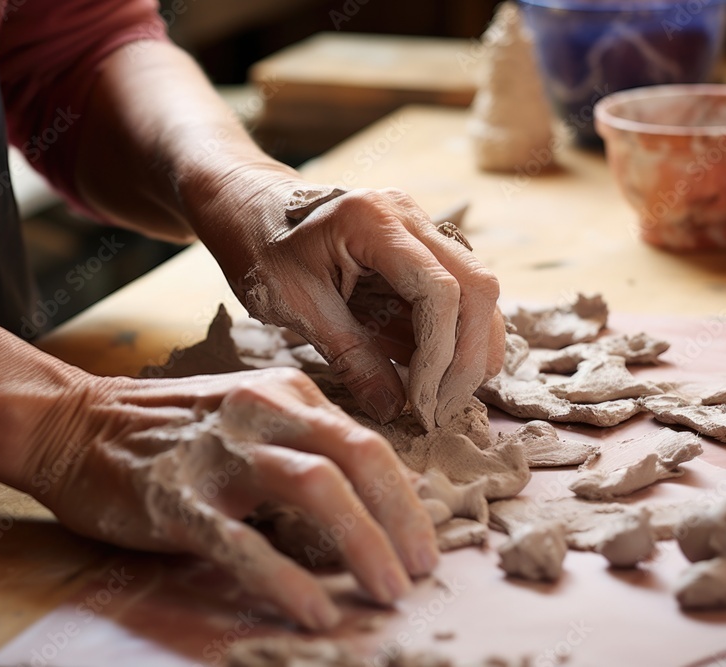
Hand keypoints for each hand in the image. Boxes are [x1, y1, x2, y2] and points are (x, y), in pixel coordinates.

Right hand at [20, 367, 438, 629]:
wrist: (73, 424)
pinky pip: (244, 541)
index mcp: (284, 393)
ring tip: (387, 592)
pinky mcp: (177, 497)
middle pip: (358, 457)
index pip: (368, 442)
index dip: (406, 499)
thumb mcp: (246, 414)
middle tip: (422, 572)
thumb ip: (302, 445)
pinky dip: (286, 579)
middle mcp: (260, 412)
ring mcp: (219, 453)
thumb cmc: (167, 428)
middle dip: (402, 520)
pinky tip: (315, 612)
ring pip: (314, 489)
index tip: (424, 545)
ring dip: (363, 544)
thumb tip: (368, 505)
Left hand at [187, 169, 505, 429]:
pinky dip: (457, 336)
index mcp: (374, 220)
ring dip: (471, 349)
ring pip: (478, 291)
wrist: (247, 206)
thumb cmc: (259, 247)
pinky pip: (458, 293)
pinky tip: (440, 376)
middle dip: (467, 357)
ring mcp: (420, 228)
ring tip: (442, 400)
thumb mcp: (293, 305)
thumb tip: (394, 410)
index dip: (440, 354)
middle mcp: (410, 215)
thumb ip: (348, 356)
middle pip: (477, 287)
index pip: (439, 289)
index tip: (421, 404)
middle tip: (440, 411)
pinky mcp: (420, 248)